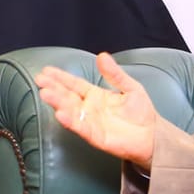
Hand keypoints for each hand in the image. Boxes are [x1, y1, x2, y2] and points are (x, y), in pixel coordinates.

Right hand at [36, 52, 157, 170]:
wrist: (153, 136)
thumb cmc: (141, 113)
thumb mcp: (130, 87)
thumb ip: (115, 74)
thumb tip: (102, 56)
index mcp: (95, 95)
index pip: (74, 84)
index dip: (60, 77)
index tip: (46, 71)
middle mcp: (89, 109)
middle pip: (67, 97)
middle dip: (53, 88)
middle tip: (40, 80)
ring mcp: (91, 123)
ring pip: (70, 111)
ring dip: (57, 103)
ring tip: (45, 94)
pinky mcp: (96, 137)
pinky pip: (81, 128)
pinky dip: (70, 122)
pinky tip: (60, 114)